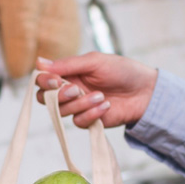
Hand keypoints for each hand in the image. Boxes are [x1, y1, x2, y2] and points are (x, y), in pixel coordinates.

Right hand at [34, 54, 157, 128]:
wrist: (144, 91)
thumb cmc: (122, 71)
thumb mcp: (94, 62)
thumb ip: (68, 64)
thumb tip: (39, 62)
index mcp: (69, 73)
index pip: (43, 78)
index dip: (44, 81)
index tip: (55, 80)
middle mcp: (70, 90)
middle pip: (45, 98)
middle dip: (58, 96)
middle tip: (76, 89)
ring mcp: (78, 106)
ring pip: (62, 111)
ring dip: (81, 103)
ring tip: (101, 95)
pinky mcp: (89, 120)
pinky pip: (78, 121)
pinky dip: (91, 113)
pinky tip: (106, 105)